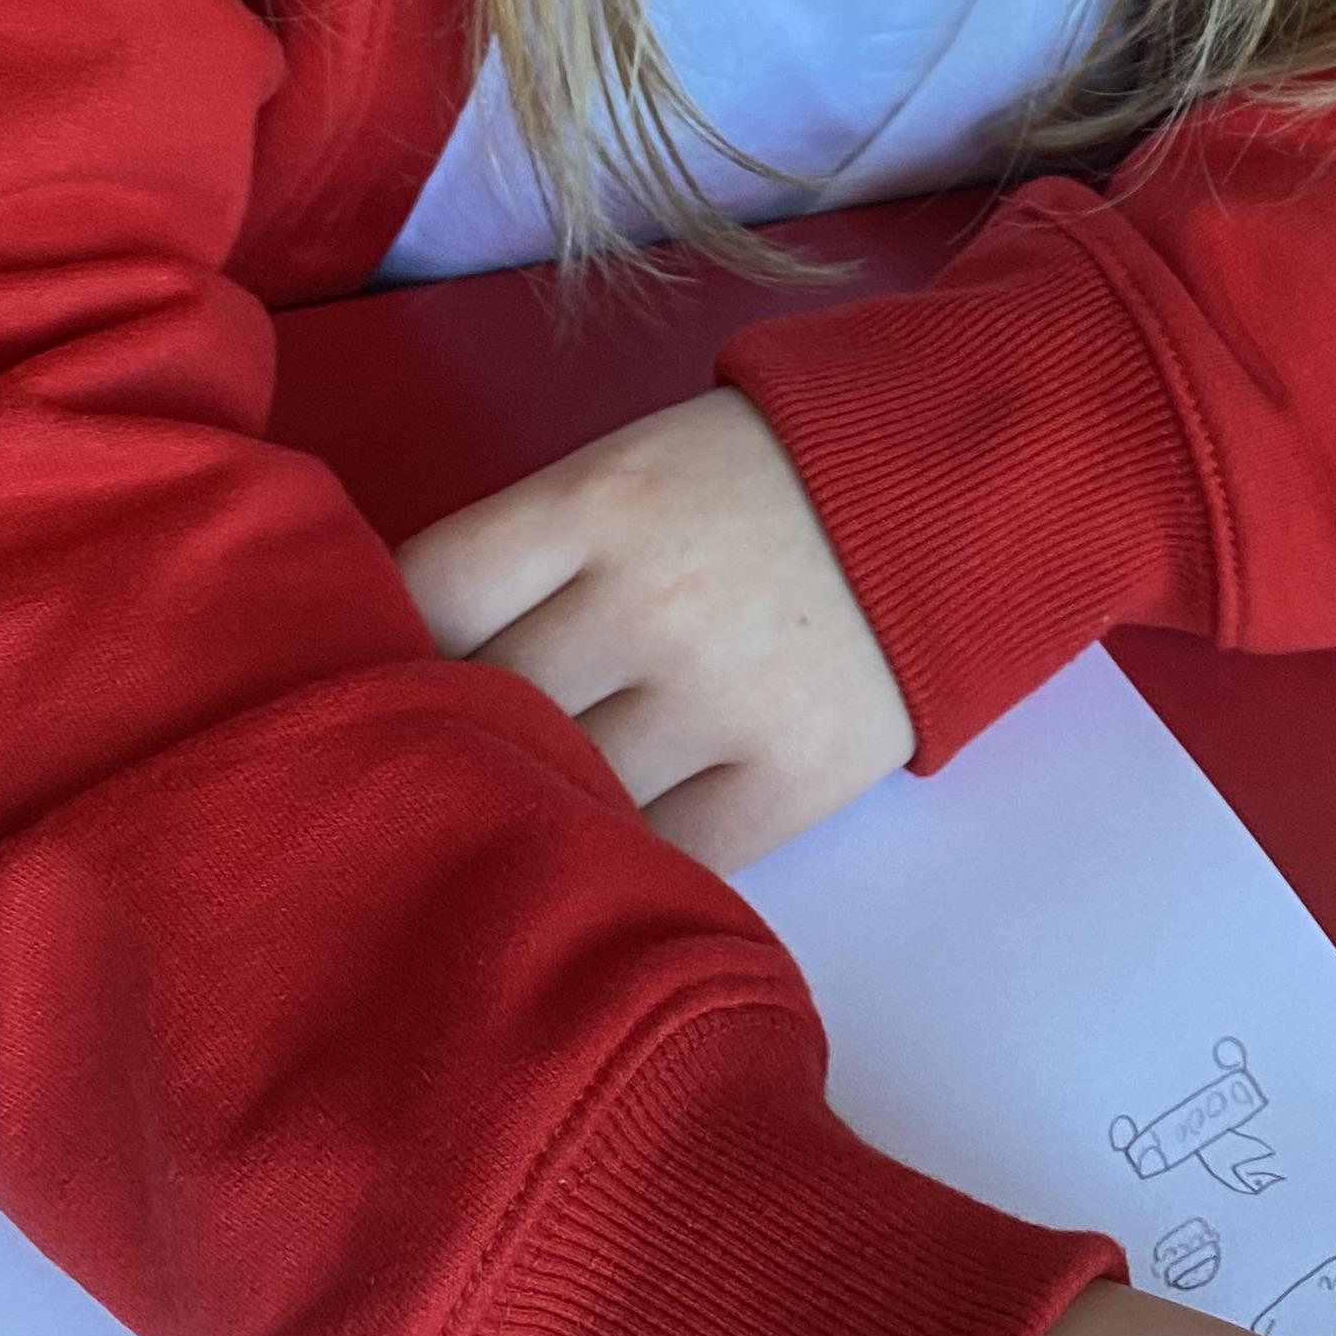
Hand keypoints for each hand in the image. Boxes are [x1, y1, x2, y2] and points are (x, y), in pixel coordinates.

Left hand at [396, 390, 913, 872]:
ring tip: (514, 823)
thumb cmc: (763, 483)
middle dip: (445, 742)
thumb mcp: (637, 470)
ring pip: (563, 794)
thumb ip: (533, 554)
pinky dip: (623, 865)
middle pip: (481, 706)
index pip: (426, 592)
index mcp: (597, 502)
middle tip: (426, 771)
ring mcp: (719, 698)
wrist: (959, 490)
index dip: (382, 645)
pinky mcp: (789, 778)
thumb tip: (406, 661)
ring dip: (531, 814)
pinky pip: (661, 857)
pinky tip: (608, 856)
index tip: (376, 677)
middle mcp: (645, 601)